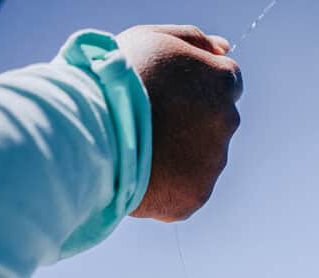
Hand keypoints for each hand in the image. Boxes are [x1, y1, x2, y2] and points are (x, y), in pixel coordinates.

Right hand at [117, 24, 242, 220]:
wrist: (92, 129)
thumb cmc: (117, 78)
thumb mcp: (154, 39)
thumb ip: (195, 40)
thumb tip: (224, 49)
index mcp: (221, 82)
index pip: (226, 83)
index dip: (195, 87)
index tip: (169, 93)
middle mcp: (226, 123)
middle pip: (214, 124)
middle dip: (189, 123)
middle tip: (150, 122)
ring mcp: (213, 163)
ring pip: (200, 160)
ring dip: (179, 155)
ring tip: (141, 148)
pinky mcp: (195, 196)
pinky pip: (185, 191)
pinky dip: (169, 186)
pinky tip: (143, 173)